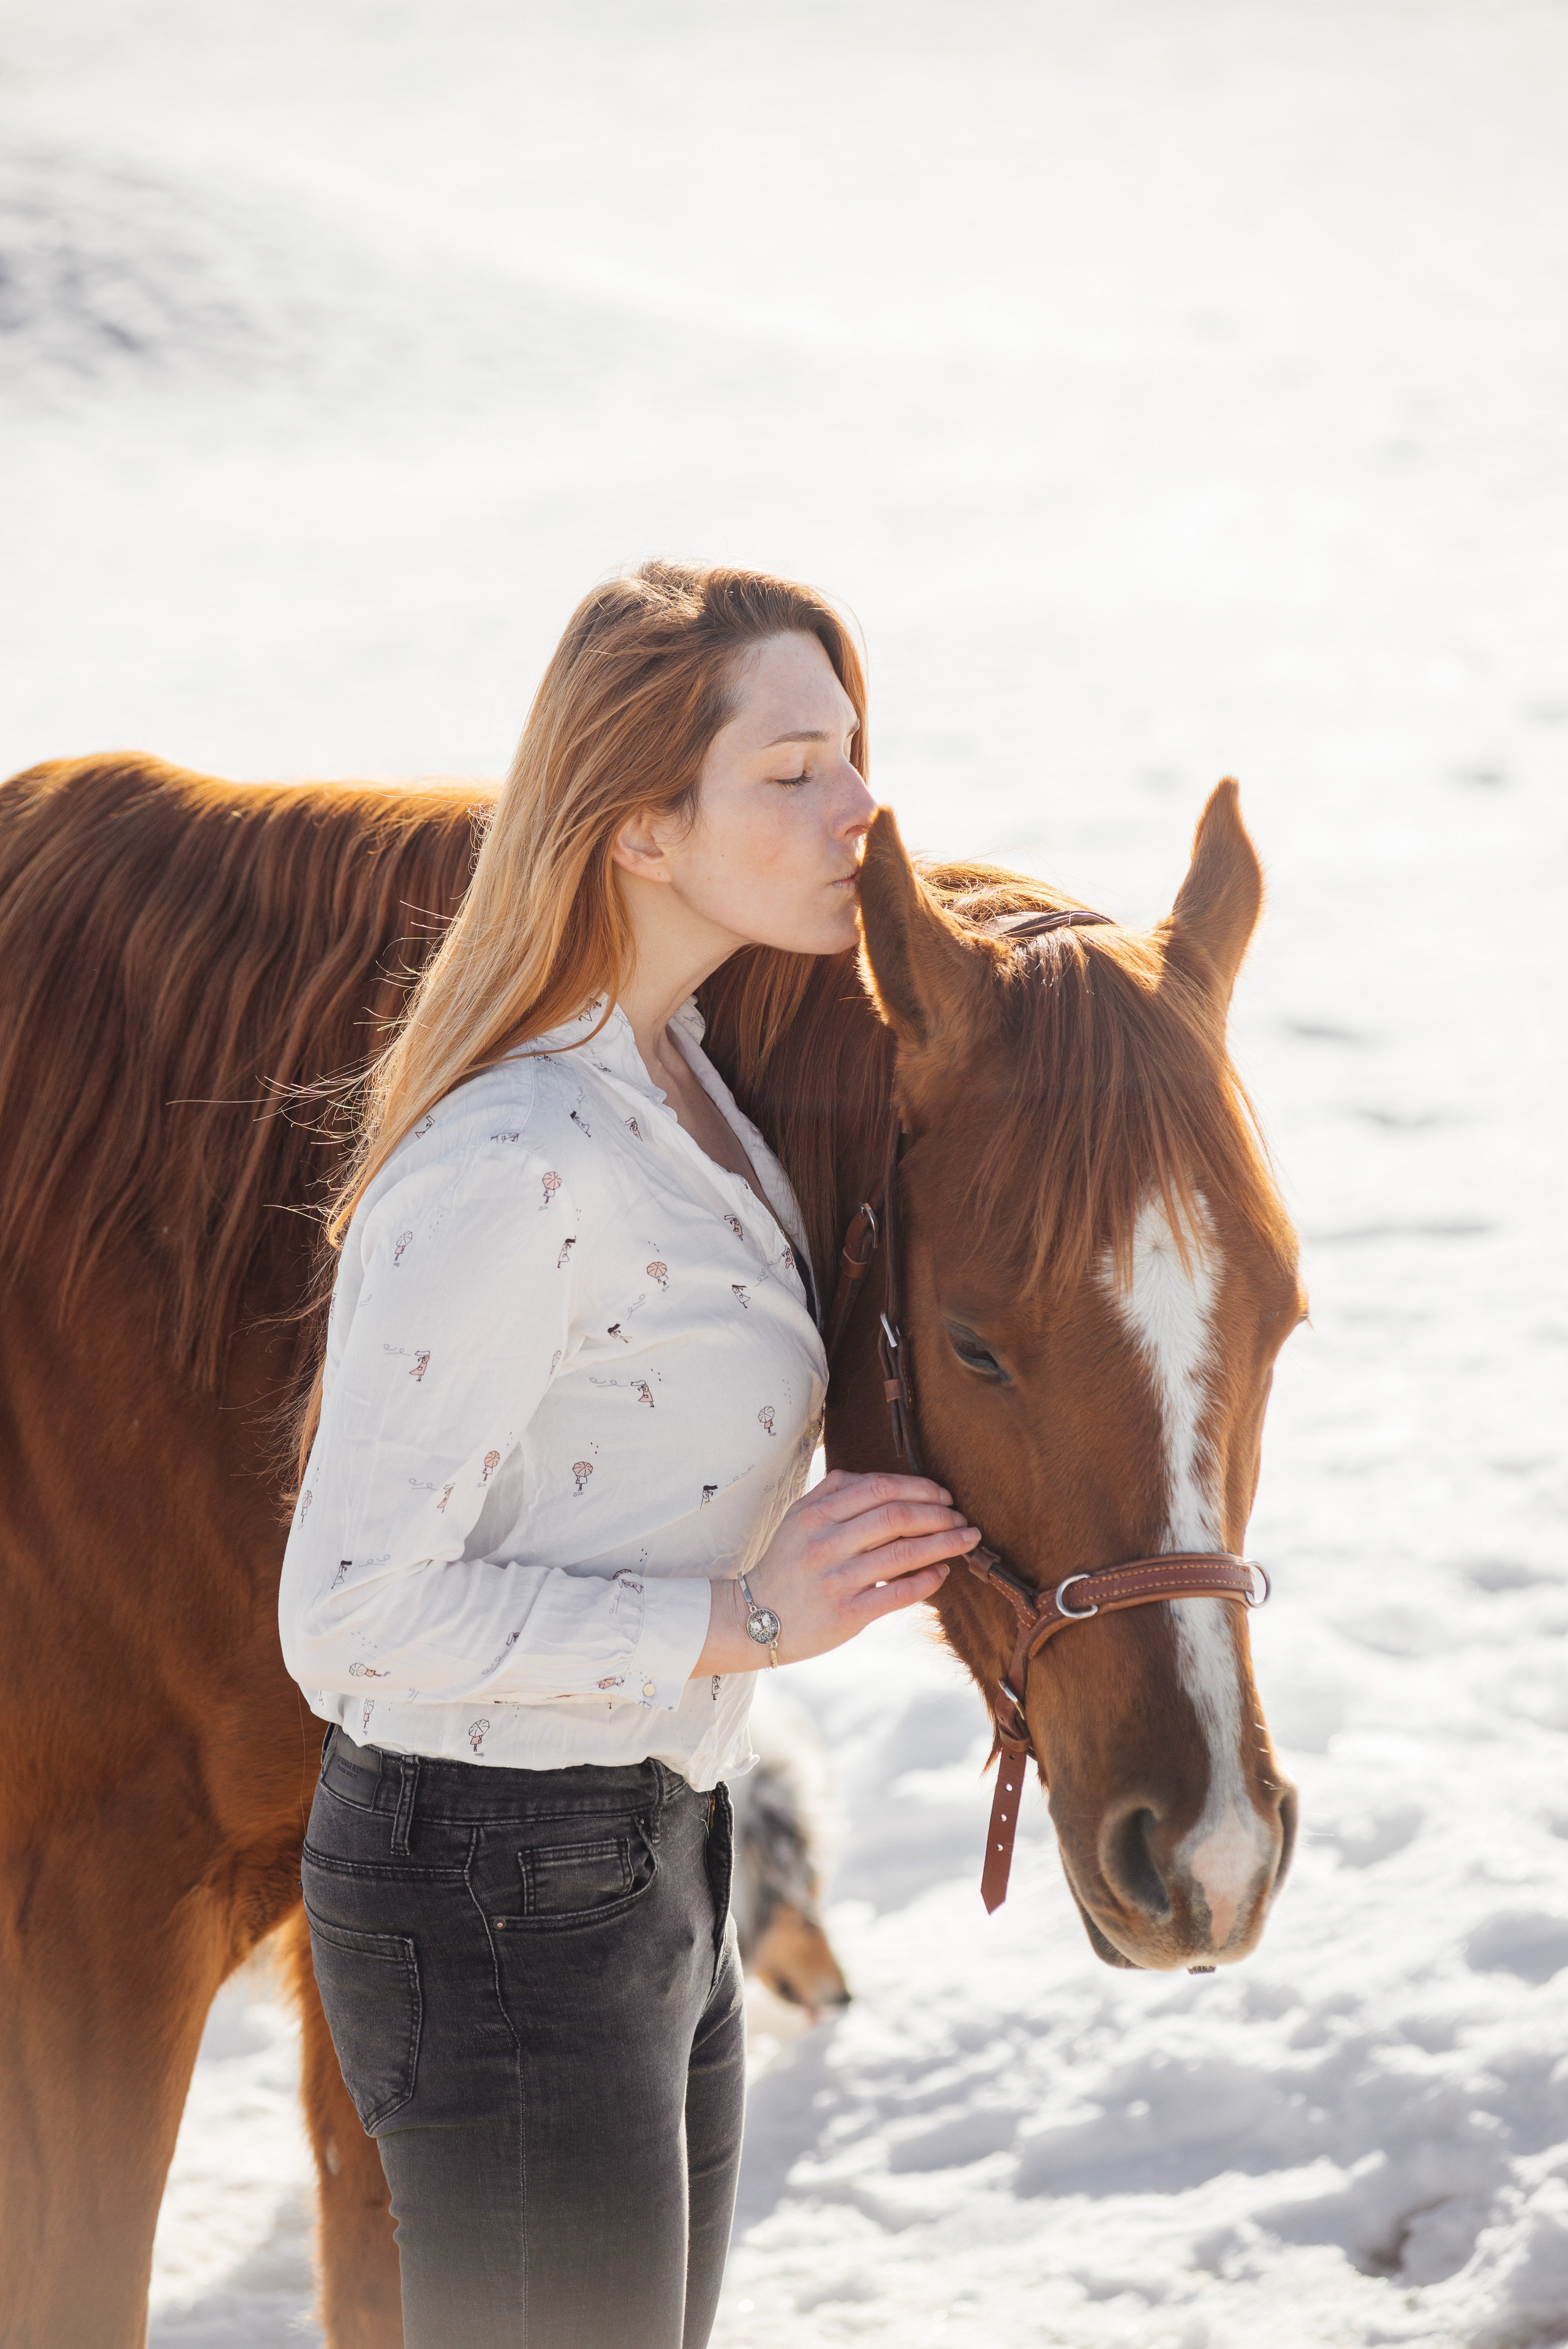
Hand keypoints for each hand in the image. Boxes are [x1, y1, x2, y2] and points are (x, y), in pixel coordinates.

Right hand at [694, 1470, 981, 1675]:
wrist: (753, 1619)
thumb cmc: (784, 1565)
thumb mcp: (797, 1519)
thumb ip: (831, 1492)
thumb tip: (877, 1479)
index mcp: (816, 1515)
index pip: (879, 1489)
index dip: (919, 1489)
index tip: (943, 1496)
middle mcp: (825, 1544)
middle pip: (896, 1517)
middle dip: (939, 1515)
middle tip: (962, 1519)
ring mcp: (836, 1580)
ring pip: (903, 1555)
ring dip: (943, 1544)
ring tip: (966, 1540)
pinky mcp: (846, 1615)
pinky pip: (897, 1594)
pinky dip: (926, 1581)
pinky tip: (943, 1573)